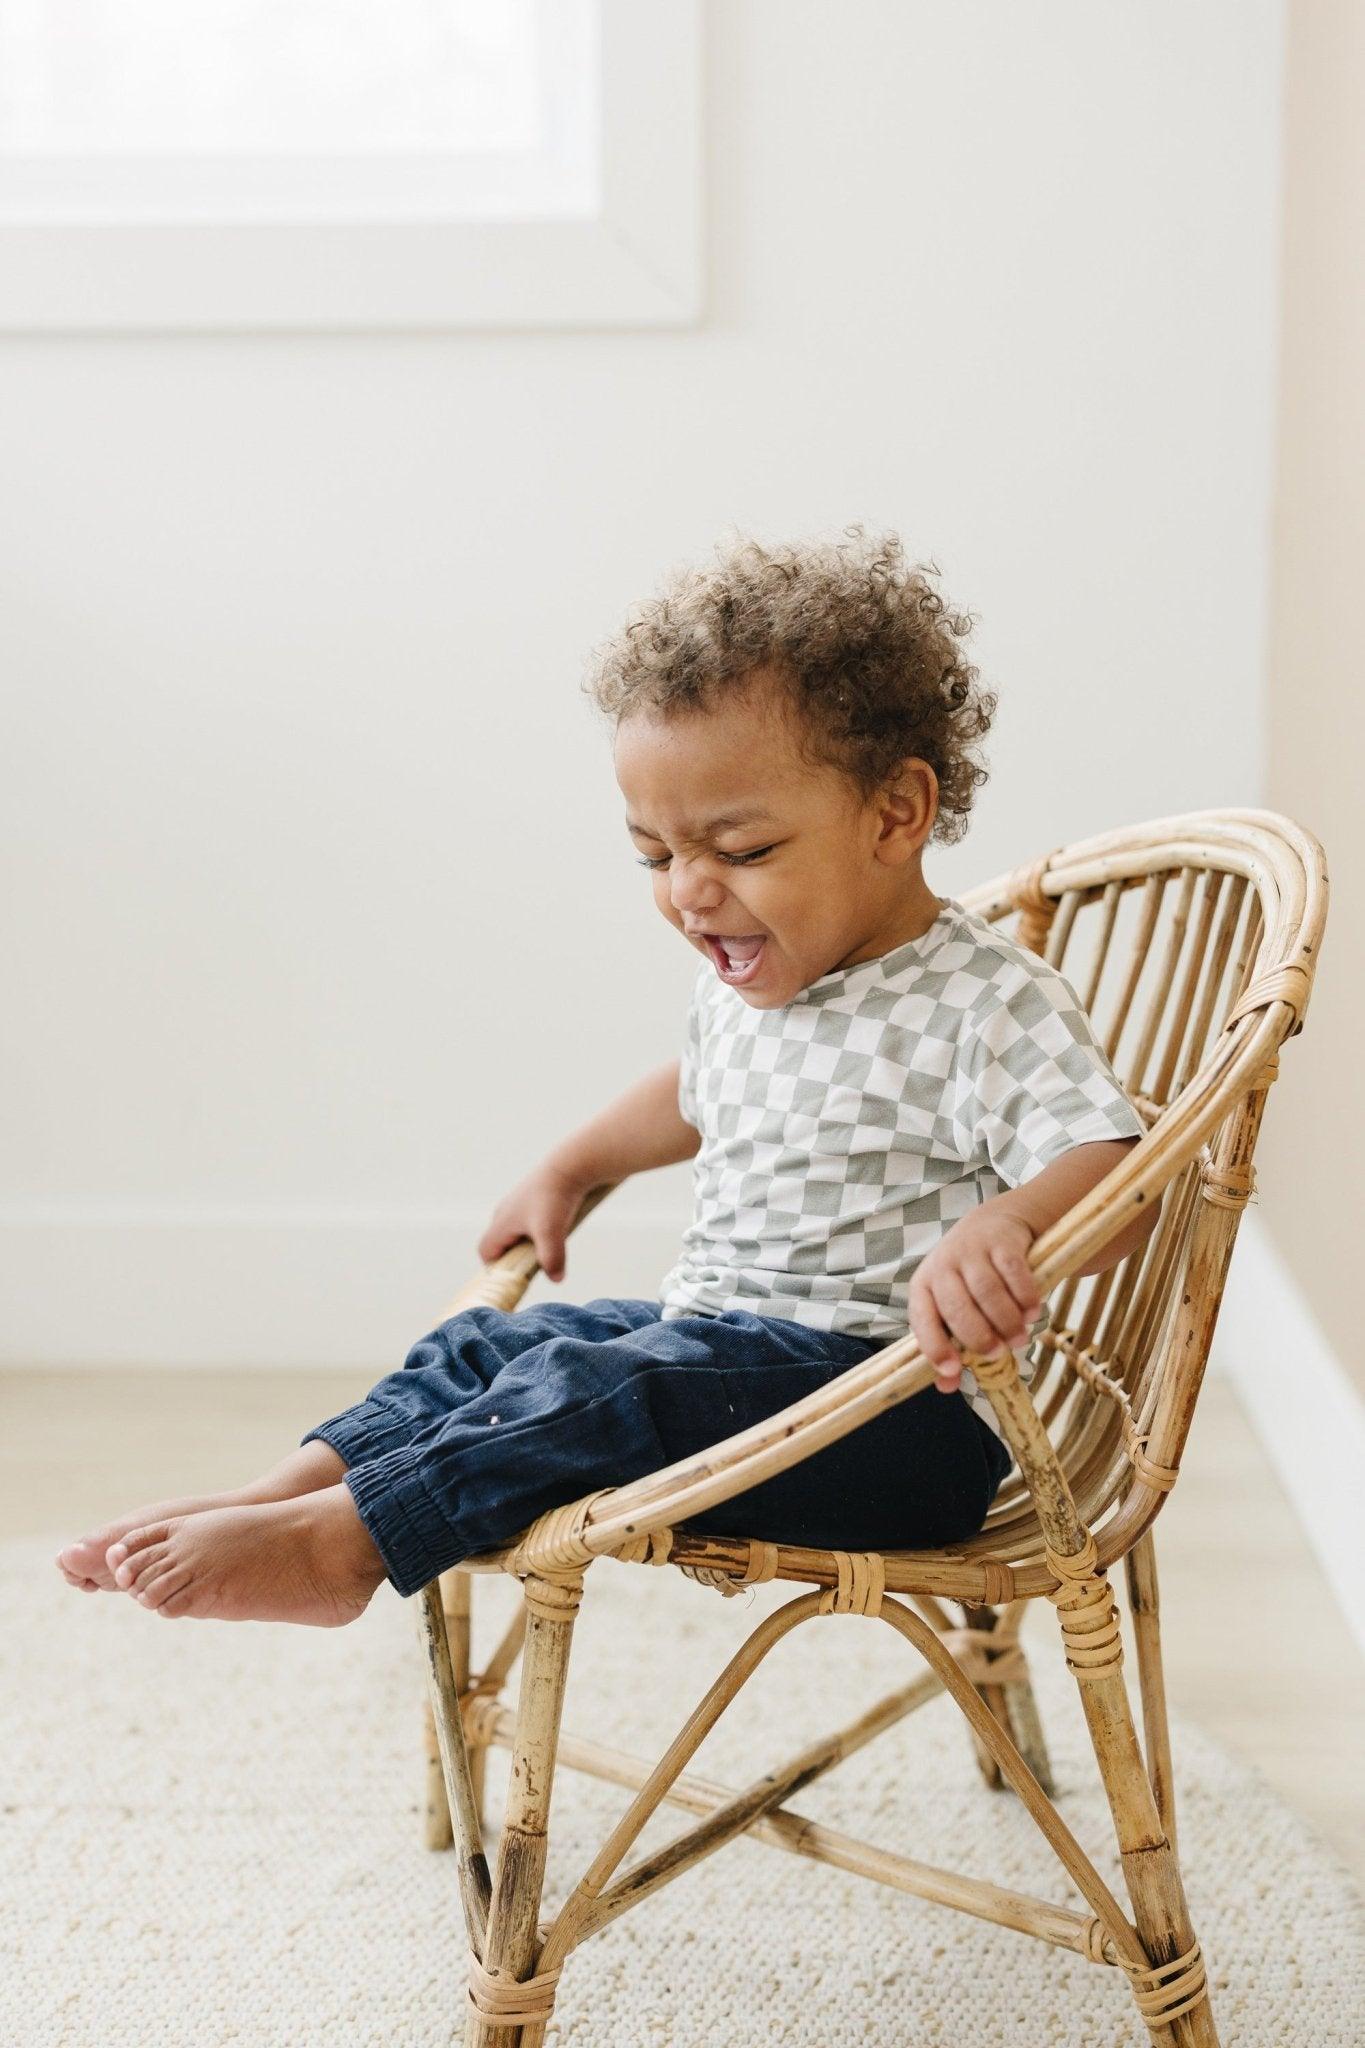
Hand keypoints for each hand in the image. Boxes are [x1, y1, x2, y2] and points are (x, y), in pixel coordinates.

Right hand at [476, 1162, 593, 1282]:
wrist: (572, 1164)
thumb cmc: (555, 1197)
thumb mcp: (552, 1232)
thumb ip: (551, 1258)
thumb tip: (555, 1279)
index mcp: (501, 1222)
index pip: (486, 1252)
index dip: (496, 1268)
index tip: (516, 1276)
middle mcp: (506, 1212)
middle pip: (502, 1244)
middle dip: (516, 1258)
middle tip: (535, 1265)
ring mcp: (520, 1203)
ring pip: (519, 1232)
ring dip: (531, 1243)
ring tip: (550, 1246)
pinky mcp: (536, 1198)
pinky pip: (532, 1221)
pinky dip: (542, 1231)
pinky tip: (560, 1229)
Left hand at [908, 1205, 1041, 1393]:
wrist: (994, 1223)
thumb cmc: (969, 1277)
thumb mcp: (953, 1305)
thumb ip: (951, 1343)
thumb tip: (947, 1387)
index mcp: (924, 1286)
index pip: (922, 1318)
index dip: (935, 1346)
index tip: (953, 1371)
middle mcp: (943, 1266)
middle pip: (957, 1306)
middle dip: (979, 1335)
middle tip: (998, 1353)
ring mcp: (971, 1250)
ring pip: (987, 1291)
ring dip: (1006, 1320)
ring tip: (1020, 1338)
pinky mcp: (1001, 1241)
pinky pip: (1013, 1271)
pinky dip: (1025, 1296)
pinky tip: (1033, 1312)